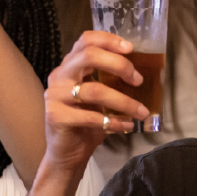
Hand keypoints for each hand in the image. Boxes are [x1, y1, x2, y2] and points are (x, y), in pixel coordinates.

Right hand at [44, 31, 148, 171]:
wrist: (66, 155)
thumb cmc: (86, 124)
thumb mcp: (99, 98)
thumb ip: (110, 82)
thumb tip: (141, 73)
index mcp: (69, 67)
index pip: (86, 41)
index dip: (109, 40)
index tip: (131, 48)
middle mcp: (59, 76)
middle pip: (88, 56)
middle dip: (119, 65)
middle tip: (138, 80)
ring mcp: (55, 96)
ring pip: (94, 90)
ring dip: (124, 101)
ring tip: (141, 112)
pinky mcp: (56, 116)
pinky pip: (91, 116)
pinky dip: (114, 122)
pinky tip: (126, 126)